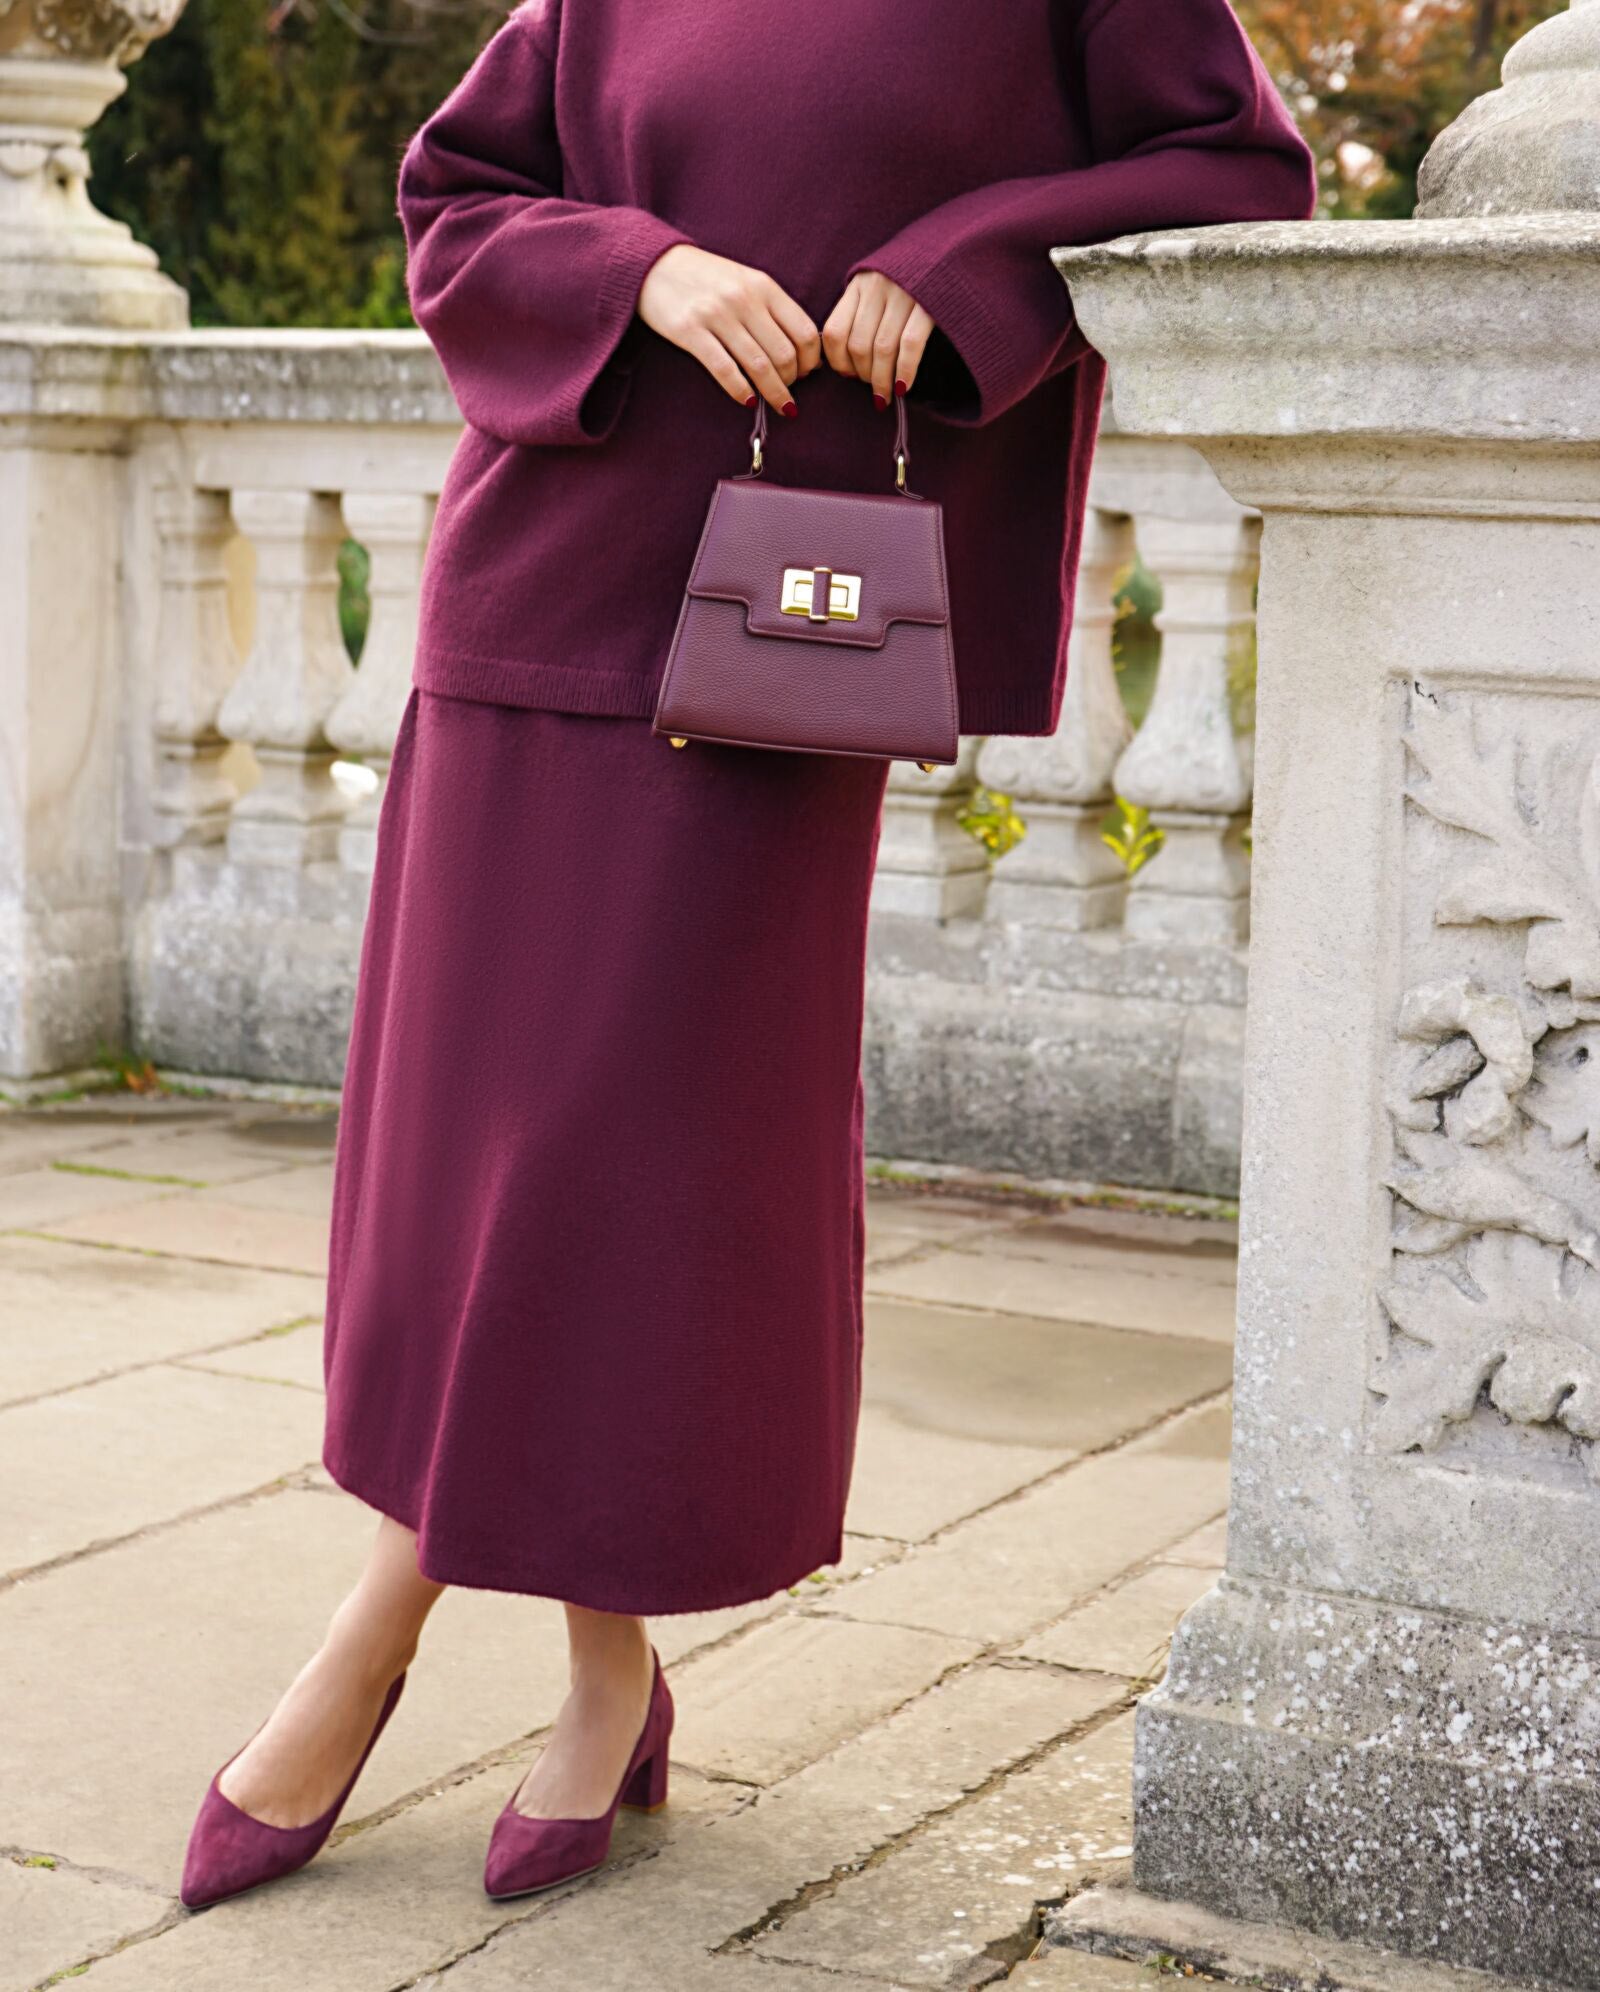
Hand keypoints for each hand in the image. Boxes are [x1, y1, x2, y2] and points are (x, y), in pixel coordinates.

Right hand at [638, 244, 820, 415]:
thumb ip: (772, 310)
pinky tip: (749, 402)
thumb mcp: (746, 281)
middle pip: (785, 354)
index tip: (807, 373)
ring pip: (759, 366)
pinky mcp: (690, 332)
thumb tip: (802, 352)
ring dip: (774, 393)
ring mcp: (716, 315)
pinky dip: (742, 392)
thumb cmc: (706, 279)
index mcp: (763, 286)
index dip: (811, 360)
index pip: (804, 331)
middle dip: (792, 381)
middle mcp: (743, 299)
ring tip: (779, 406)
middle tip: (788, 392)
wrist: (655, 264)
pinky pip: (725, 370)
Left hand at [822, 271, 935, 406]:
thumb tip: (847, 365)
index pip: (834, 332)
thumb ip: (861, 313)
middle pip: (859, 345)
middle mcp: (876, 286)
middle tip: (875, 390)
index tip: (849, 376)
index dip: (838, 363)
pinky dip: (905, 372)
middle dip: (864, 377)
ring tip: (887, 395)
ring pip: (882, 349)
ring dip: (882, 381)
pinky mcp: (928, 303)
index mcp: (859, 284)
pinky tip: (903, 387)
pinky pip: (910, 346)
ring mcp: (902, 292)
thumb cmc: (912, 277)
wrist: (951, 248)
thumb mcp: (878, 286)